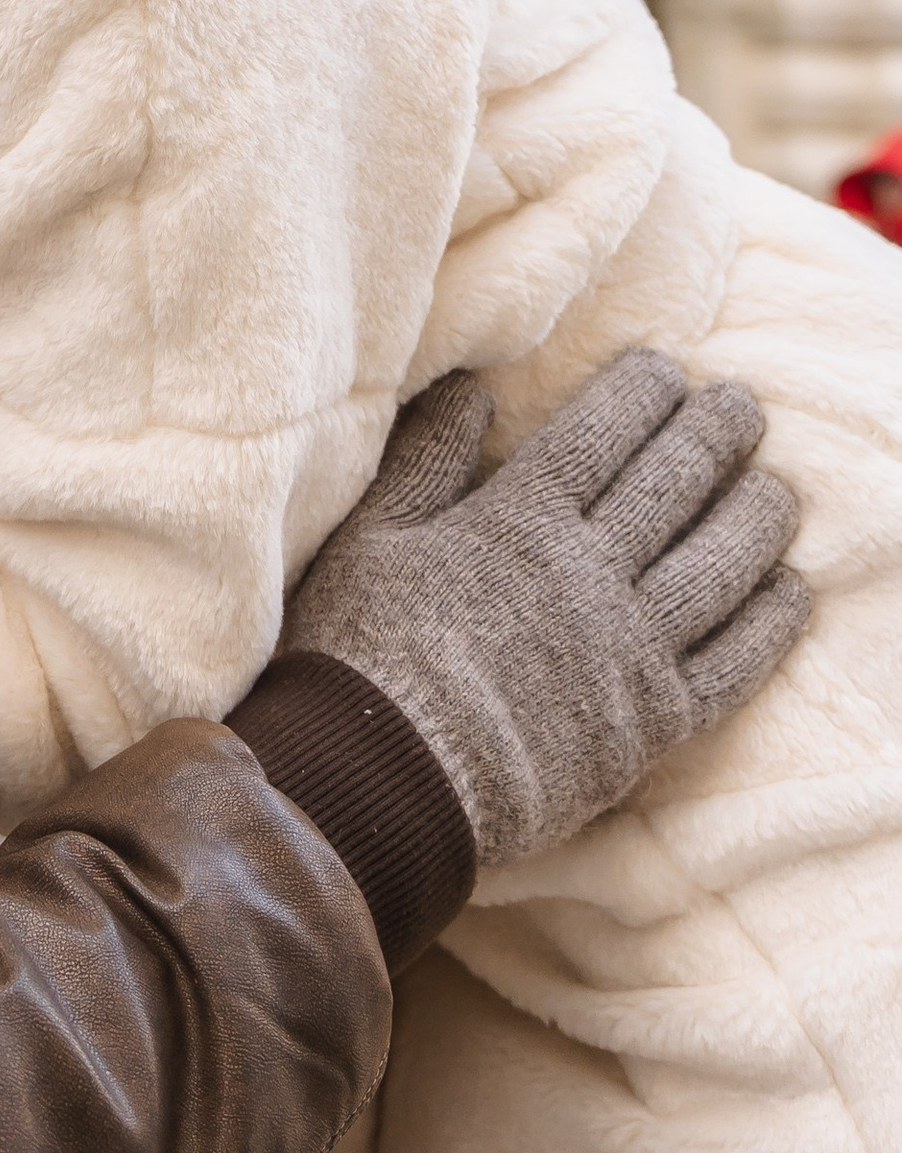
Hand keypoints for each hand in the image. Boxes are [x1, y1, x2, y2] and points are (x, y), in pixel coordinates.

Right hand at [282, 350, 807, 864]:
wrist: (385, 781)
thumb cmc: (360, 654)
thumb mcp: (368, 539)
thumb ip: (424, 461)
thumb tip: (470, 390)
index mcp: (518, 522)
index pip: (601, 435)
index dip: (642, 395)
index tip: (670, 371)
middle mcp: (586, 574)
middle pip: (671, 488)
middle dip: (713, 436)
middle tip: (743, 408)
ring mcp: (627, 649)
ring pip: (716, 566)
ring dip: (756, 517)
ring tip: (778, 488)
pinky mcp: (649, 722)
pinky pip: (730, 665)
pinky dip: (767, 625)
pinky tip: (790, 590)